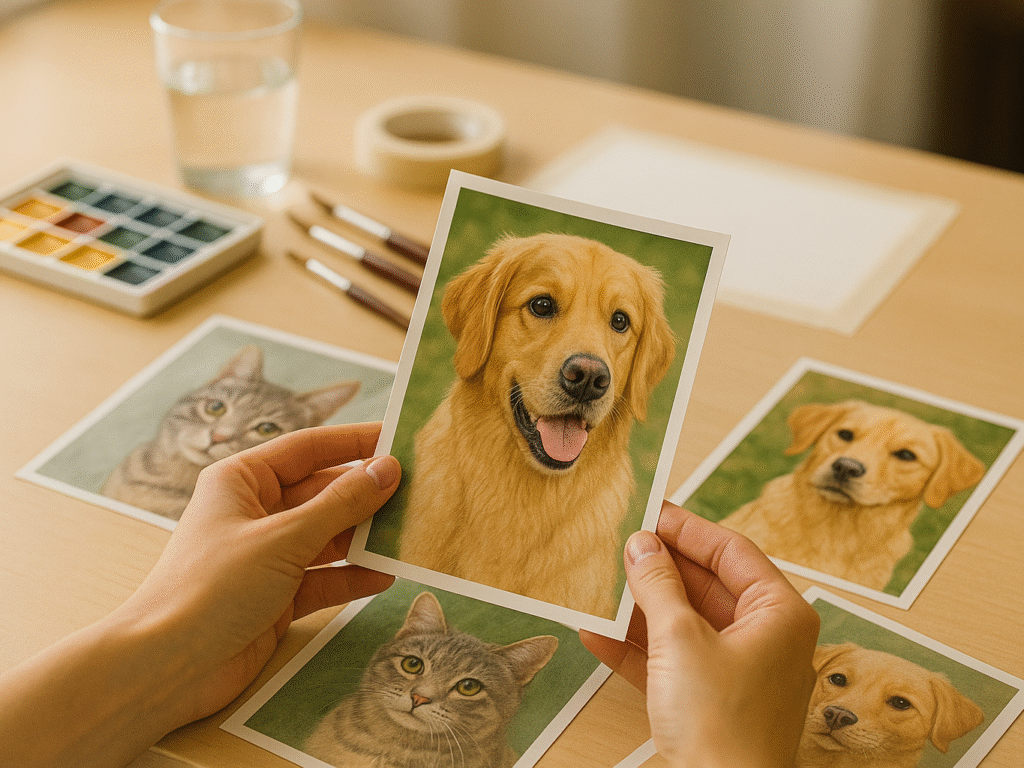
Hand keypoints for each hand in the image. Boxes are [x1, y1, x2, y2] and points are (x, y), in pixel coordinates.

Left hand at [0, 422, 399, 767]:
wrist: (167, 666)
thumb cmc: (210, 587)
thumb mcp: (284, 537)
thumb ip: (340, 504)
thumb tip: (387, 469)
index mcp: (243, 481)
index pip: (308, 448)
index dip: (354, 442)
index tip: (398, 439)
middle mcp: (255, 513)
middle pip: (323, 492)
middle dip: (366, 494)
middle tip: (417, 492)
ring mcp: (267, 556)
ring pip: (328, 535)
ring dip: (366, 537)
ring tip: (411, 532)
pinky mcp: (277, 596)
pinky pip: (325, 576)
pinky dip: (353, 576)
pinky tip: (386, 575)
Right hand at [581, 502, 818, 767]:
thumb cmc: (721, 727)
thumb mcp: (679, 639)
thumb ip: (657, 584)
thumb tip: (641, 544)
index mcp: (779, 614)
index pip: (732, 551)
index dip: (688, 530)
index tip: (651, 512)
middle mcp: (765, 638)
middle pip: (706, 585)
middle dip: (659, 568)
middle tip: (620, 544)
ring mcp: (737, 671)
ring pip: (685, 621)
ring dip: (642, 606)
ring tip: (603, 583)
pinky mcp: (709, 699)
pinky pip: (671, 659)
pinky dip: (637, 646)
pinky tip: (597, 633)